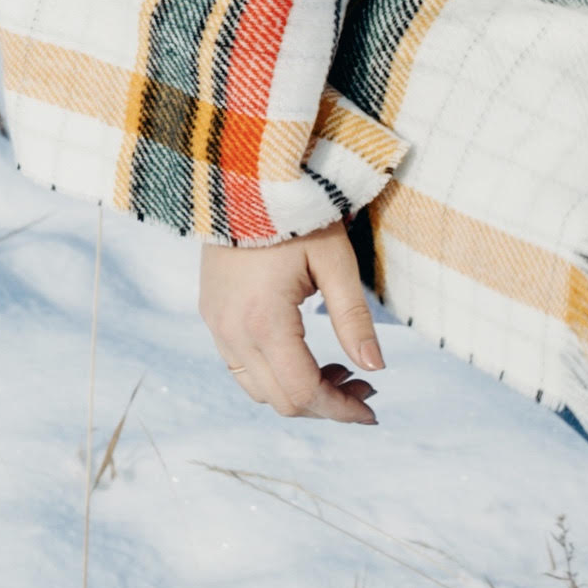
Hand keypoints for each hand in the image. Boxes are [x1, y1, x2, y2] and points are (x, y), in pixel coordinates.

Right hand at [197, 221, 383, 425]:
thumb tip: (376, 369)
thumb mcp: (335, 260)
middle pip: (280, 400)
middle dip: (325, 404)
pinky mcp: (211, 315)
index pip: (304, 391)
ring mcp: (216, 326)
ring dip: (299, 391)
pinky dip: (275, 373)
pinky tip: (305, 354)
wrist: (242, 175)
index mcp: (264, 321)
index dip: (341, 410)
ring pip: (258, 389)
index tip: (373, 412)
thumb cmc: (297, 212)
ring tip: (340, 371)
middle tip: (364, 386)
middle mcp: (232, 332)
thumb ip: (353, 318)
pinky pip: (241, 367)